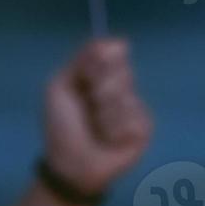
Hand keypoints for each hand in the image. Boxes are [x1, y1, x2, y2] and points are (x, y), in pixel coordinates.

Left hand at [43, 39, 152, 197]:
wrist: (69, 164)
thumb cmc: (61, 126)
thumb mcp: (60, 86)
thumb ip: (82, 60)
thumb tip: (119, 41)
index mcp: (101, 73)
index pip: (114, 50)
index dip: (101, 61)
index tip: (86, 76)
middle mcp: (121, 86)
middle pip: (123, 71)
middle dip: (100, 90)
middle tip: (87, 106)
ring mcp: (135, 107)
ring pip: (127, 97)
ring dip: (104, 115)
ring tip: (95, 128)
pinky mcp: (144, 128)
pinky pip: (135, 118)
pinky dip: (115, 130)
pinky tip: (108, 140)